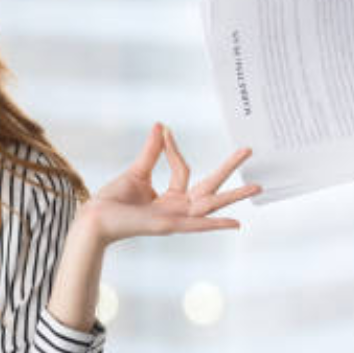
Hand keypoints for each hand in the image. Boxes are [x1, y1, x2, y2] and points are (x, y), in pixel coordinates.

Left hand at [76, 124, 260, 244]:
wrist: (95, 218)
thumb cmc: (112, 201)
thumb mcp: (137, 171)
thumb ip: (152, 152)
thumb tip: (162, 126)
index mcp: (170, 197)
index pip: (183, 168)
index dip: (173, 149)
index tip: (165, 132)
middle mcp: (177, 208)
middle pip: (210, 186)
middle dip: (229, 168)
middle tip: (249, 150)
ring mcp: (175, 218)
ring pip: (210, 204)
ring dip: (234, 196)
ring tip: (258, 186)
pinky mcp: (168, 226)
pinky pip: (197, 225)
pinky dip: (215, 224)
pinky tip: (236, 223)